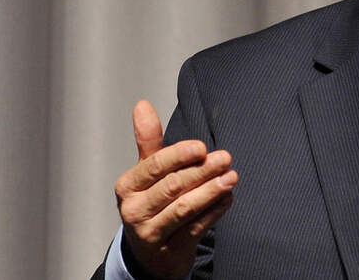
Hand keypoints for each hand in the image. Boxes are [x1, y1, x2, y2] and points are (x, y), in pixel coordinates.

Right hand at [113, 100, 237, 279]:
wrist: (149, 253)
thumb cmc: (150, 203)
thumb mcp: (145, 172)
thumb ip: (148, 140)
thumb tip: (143, 105)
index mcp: (128, 186)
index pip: (154, 166)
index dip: (179, 156)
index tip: (201, 147)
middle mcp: (134, 210)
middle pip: (171, 187)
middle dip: (200, 171)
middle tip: (225, 158)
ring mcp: (150, 233)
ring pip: (184, 209)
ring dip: (211, 191)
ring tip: (231, 178)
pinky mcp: (170, 251)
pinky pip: (195, 228)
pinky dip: (214, 212)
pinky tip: (228, 198)